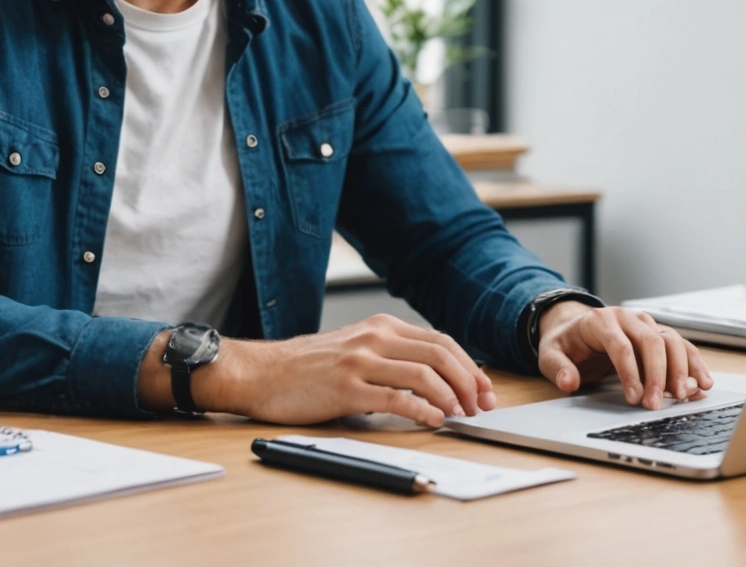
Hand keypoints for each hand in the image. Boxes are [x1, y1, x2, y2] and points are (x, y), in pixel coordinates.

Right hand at [140, 314, 494, 428]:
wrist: (261, 373)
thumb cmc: (306, 368)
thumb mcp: (355, 349)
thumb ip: (390, 358)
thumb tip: (435, 380)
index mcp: (381, 327)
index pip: (441, 341)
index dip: (469, 366)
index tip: (484, 389)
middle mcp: (374, 337)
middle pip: (440, 353)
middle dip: (470, 381)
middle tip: (482, 405)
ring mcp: (360, 361)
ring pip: (423, 373)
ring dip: (451, 396)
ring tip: (462, 414)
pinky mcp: (346, 388)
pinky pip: (396, 397)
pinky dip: (422, 409)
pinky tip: (433, 420)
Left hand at [536, 303, 713, 409]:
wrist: (575, 328)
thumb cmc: (566, 343)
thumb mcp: (551, 354)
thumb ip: (559, 369)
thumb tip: (569, 382)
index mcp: (601, 320)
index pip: (620, 345)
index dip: (630, 372)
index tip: (634, 397)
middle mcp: (628, 318)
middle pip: (651, 341)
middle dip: (658, 375)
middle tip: (656, 404)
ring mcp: (646, 324)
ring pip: (671, 341)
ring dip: (681, 369)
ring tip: (685, 395)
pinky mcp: (658, 334)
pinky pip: (681, 346)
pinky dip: (694, 364)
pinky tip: (703, 383)